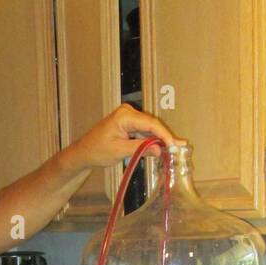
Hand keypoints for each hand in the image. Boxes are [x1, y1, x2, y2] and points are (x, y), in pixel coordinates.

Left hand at [66, 104, 184, 172]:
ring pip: (150, 127)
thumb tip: (159, 150)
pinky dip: (153, 139)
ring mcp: (128, 117)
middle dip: (166, 136)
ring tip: (176, 148)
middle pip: (152, 124)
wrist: (84, 152)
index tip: (174, 145)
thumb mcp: (119, 151)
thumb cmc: (97, 151)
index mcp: (124, 116)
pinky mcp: (129, 123)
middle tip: (181, 147)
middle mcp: (128, 112)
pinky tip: (164, 146)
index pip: (150, 124)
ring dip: (161, 138)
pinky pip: (144, 130)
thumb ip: (140, 149)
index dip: (164, 135)